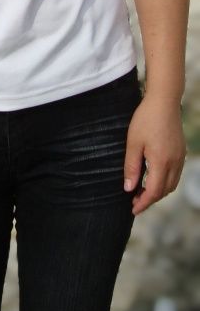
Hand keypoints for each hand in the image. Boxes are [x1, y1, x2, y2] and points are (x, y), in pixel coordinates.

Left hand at [123, 94, 186, 215]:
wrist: (164, 101)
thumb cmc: (146, 119)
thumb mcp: (133, 143)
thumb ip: (131, 167)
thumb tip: (128, 188)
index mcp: (161, 162)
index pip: (154, 192)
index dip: (143, 203)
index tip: (133, 209)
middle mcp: (174, 162)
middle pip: (164, 191)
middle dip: (150, 199)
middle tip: (134, 201)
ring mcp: (180, 157)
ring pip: (172, 184)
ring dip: (158, 191)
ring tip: (142, 191)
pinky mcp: (181, 151)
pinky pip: (175, 174)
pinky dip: (165, 181)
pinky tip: (153, 177)